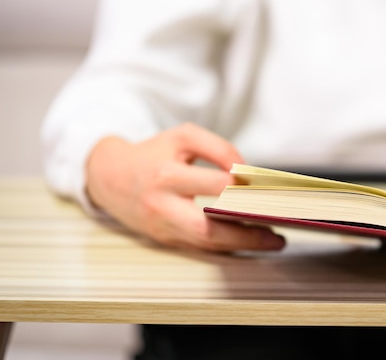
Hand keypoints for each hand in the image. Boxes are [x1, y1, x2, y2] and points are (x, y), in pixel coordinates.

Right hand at [85, 123, 285, 252]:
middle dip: (245, 233)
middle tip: (276, 231)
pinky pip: (201, 247)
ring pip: (206, 244)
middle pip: (208, 227)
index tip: (264, 187)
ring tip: (273, 240)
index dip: (242, 186)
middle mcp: (162, 206)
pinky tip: (251, 241)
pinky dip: (228, 246)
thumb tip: (245, 173)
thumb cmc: (153, 154)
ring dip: (242, 245)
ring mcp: (163, 228)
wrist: (109, 177)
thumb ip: (217, 147)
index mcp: (166, 176)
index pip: (213, 184)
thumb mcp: (182, 137)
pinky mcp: (165, 240)